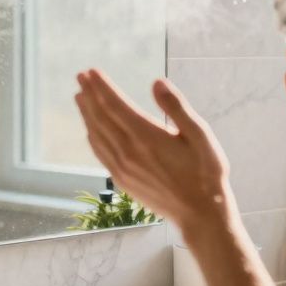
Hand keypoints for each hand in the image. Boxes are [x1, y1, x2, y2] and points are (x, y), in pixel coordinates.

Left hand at [74, 70, 234, 233]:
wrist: (199, 214)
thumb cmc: (205, 172)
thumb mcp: (200, 135)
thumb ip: (176, 108)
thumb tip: (157, 82)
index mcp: (147, 136)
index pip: (115, 105)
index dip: (101, 86)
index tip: (91, 71)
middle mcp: (129, 151)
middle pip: (101, 117)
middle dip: (89, 94)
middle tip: (80, 76)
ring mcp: (122, 168)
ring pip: (97, 134)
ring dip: (87, 114)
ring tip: (80, 97)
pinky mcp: (122, 180)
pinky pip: (100, 153)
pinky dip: (92, 136)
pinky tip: (91, 129)